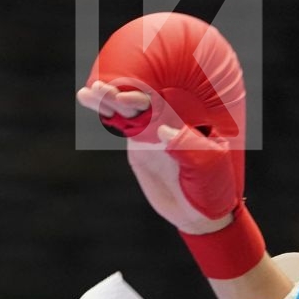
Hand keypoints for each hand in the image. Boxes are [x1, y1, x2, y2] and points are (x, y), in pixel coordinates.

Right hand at [79, 85, 237, 234]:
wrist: (198, 210)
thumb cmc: (212, 187)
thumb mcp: (209, 166)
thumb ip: (189, 146)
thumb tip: (163, 130)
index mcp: (192, 119)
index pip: (164, 102)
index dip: (144, 97)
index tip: (125, 98)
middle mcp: (172, 118)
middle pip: (143, 100)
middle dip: (121, 93)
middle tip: (98, 88)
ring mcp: (153, 129)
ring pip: (127, 110)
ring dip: (107, 100)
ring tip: (86, 93)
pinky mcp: (139, 142)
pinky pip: (120, 123)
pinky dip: (105, 112)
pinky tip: (86, 98)